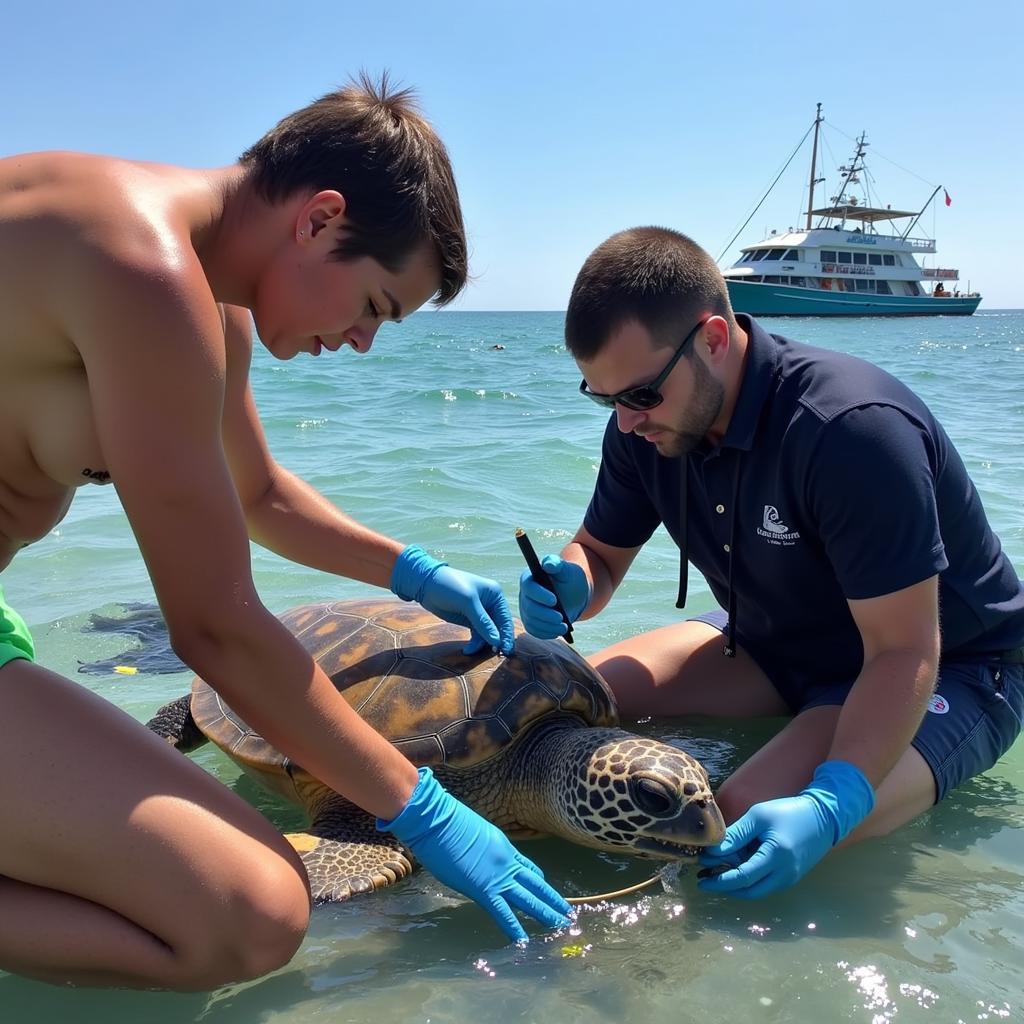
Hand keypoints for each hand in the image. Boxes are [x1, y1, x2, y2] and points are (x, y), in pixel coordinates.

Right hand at [379, 767, 572, 942]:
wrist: (438, 820)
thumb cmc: (446, 821)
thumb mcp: (473, 831)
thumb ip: (481, 847)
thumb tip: (476, 855)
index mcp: (503, 847)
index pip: (526, 867)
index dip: (538, 879)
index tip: (546, 887)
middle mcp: (506, 862)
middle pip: (535, 883)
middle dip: (552, 898)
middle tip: (567, 912)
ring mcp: (498, 876)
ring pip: (528, 898)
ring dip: (545, 912)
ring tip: (561, 925)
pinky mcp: (483, 889)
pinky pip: (502, 912)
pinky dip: (514, 927)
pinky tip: (523, 940)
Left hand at [391, 545, 514, 654]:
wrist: (426, 585)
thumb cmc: (450, 586)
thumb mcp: (468, 602)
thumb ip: (483, 622)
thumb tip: (497, 641)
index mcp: (495, 595)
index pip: (505, 618)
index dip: (506, 635)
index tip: (506, 650)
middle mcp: (491, 604)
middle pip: (498, 627)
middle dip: (496, 641)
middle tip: (496, 655)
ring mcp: (480, 613)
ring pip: (488, 633)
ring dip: (483, 644)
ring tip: (473, 651)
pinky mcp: (469, 620)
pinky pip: (477, 635)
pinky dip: (474, 643)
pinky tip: (468, 650)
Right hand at [517, 554, 590, 638]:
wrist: (573, 594)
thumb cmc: (569, 578)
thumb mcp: (566, 569)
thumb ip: (557, 564)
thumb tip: (548, 564)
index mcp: (529, 578)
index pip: (529, 587)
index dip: (540, 595)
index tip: (554, 600)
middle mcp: (524, 595)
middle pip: (530, 608)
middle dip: (546, 615)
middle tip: (561, 618)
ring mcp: (526, 609)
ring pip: (532, 622)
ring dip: (549, 626)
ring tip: (564, 627)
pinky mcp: (531, 622)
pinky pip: (535, 631)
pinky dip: (547, 633)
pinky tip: (559, 632)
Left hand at [697, 760, 874, 898]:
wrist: (823, 817)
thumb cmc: (788, 812)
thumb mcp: (758, 817)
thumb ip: (736, 835)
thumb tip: (712, 852)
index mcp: (775, 857)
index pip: (742, 877)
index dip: (720, 880)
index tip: (701, 878)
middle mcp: (784, 875)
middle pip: (748, 890)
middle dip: (724, 887)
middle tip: (703, 879)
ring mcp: (789, 878)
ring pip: (756, 890)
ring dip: (735, 885)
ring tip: (713, 873)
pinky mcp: (791, 877)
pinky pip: (765, 884)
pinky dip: (748, 880)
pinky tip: (734, 868)